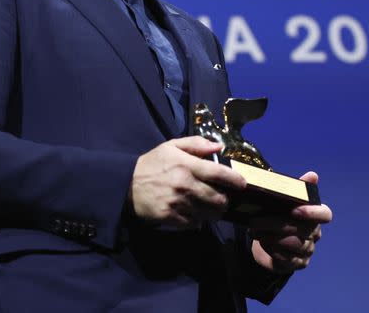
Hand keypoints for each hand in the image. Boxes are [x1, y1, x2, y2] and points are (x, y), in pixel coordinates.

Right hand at [129, 136, 246, 229]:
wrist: (125, 184)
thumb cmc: (152, 164)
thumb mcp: (170, 146)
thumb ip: (196, 144)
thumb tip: (218, 146)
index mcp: (186, 165)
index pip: (219, 173)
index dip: (235, 180)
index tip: (243, 184)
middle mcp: (184, 184)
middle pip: (219, 199)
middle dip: (224, 200)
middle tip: (221, 198)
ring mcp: (178, 203)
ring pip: (209, 213)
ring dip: (212, 211)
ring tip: (207, 206)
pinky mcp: (171, 218)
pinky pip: (195, 223)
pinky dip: (196, 220)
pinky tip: (191, 212)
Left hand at [249, 171, 332, 273]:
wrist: (266, 238)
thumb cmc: (277, 214)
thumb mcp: (282, 200)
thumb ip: (296, 188)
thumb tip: (313, 175)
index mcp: (315, 215)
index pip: (325, 214)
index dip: (313, 213)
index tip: (295, 210)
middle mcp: (315, 233)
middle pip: (302, 229)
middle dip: (276, 224)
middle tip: (254, 220)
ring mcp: (308, 250)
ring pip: (293, 245)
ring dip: (271, 237)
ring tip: (253, 231)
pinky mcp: (298, 263)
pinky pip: (288, 259)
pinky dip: (272, 250)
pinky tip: (262, 243)